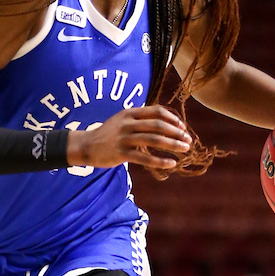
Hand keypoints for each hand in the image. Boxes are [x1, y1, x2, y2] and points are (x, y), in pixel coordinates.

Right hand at [67, 105, 191, 169]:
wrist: (86, 145)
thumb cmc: (108, 133)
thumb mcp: (122, 120)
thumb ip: (140, 119)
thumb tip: (164, 122)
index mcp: (130, 113)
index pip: (157, 112)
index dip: (172, 119)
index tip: (182, 127)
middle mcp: (128, 123)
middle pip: (158, 125)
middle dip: (176, 132)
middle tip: (188, 140)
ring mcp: (124, 138)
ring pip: (153, 140)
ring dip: (172, 145)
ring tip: (185, 149)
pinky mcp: (121, 153)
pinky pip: (144, 158)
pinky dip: (159, 161)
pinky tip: (171, 163)